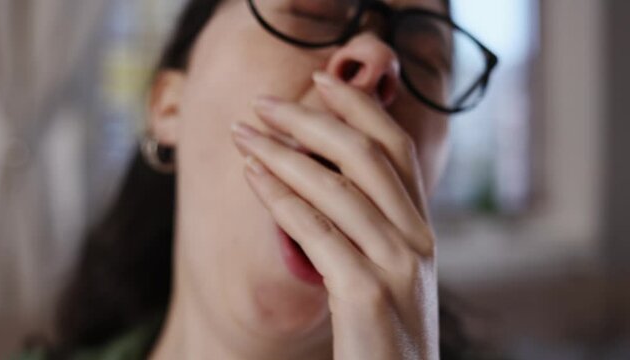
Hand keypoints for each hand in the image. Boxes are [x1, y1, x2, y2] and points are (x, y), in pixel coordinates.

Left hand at [230, 71, 438, 359]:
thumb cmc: (384, 332)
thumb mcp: (389, 270)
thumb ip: (371, 224)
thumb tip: (323, 174)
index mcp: (423, 229)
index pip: (396, 148)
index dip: (359, 107)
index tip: (319, 79)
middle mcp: (417, 240)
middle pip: (365, 156)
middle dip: (311, 120)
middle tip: (262, 103)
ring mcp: (395, 266)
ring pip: (337, 188)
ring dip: (282, 154)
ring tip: (243, 135)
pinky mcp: (365, 295)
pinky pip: (317, 233)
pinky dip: (281, 199)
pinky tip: (253, 179)